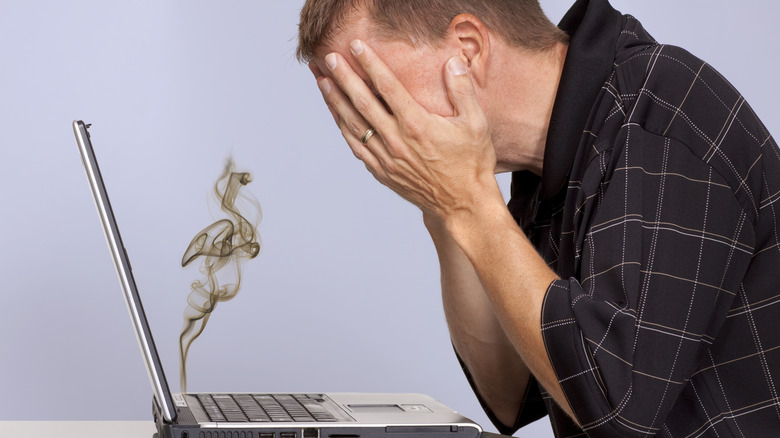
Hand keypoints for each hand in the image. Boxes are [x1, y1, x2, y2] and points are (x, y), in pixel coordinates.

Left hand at [313, 40, 500, 221]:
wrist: (463, 204)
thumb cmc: (472, 162)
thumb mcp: (476, 123)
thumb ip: (462, 91)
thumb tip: (452, 62)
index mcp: (417, 125)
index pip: (387, 87)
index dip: (370, 64)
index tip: (356, 46)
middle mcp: (397, 141)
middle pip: (362, 103)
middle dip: (343, 78)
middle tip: (327, 58)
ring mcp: (386, 158)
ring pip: (353, 124)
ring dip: (335, 101)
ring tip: (321, 80)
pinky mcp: (382, 172)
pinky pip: (356, 146)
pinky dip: (342, 127)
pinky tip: (335, 114)